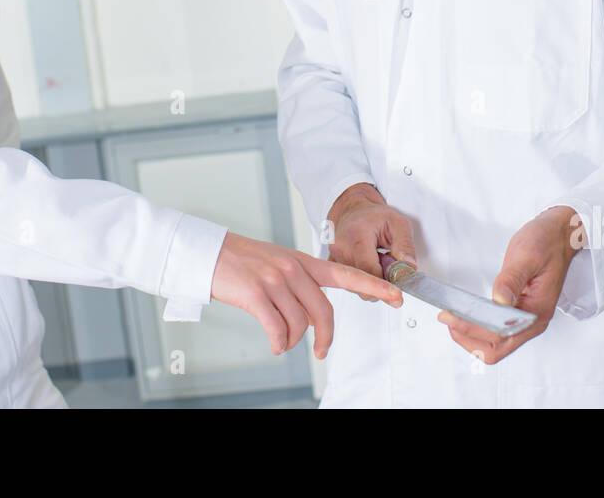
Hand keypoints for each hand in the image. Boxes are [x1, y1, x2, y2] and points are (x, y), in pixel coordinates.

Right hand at [210, 231, 402, 358]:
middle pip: (324, 311)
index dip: (374, 286)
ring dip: (292, 341)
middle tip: (321, 351)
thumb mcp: (277, 263)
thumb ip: (300, 283)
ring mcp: (275, 280)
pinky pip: (278, 330)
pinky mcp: (256, 294)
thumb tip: (311, 317)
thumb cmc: (240, 261)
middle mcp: (292, 269)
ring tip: (281, 340)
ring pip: (300, 325)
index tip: (395, 295)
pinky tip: (274, 344)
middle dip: (325, 337)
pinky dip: (278, 344)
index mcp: (302, 261)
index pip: (346, 273)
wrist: (208, 252)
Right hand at [324, 182, 416, 296]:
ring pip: (355, 287)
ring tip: (378, 263)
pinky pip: (349, 284)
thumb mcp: (398, 223)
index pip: (369, 271)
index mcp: (357, 235)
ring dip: (371, 282)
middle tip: (390, 272)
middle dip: (379, 286)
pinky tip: (369, 267)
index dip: (385, 287)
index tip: (398, 296)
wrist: (353, 210)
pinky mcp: (331, 265)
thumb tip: (408, 269)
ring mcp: (333, 257)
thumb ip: (405, 245)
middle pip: (360, 284)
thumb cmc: (374, 216)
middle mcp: (341, 247)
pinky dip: (362, 281)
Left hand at [438, 206, 584, 364]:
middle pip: (496, 349)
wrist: (561, 235)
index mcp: (537, 312)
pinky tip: (465, 316)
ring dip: (471, 336)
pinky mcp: (520, 313)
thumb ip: (512, 279)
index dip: (472, 327)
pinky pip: (497, 333)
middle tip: (447, 318)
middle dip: (468, 337)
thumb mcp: (527, 255)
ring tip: (452, 319)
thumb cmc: (547, 243)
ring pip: (495, 345)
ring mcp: (526, 320)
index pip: (500, 334)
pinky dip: (478, 330)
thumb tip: (499, 300)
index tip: (450, 316)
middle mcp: (532, 322)